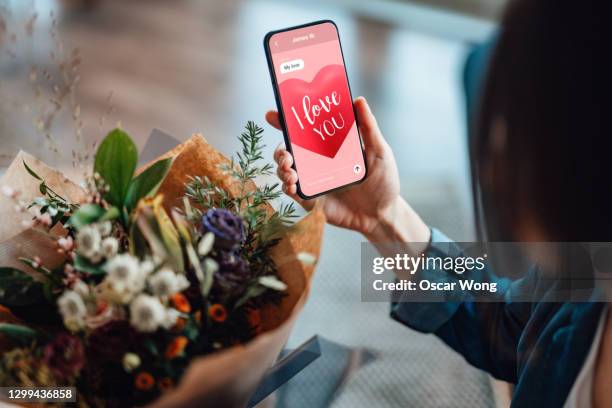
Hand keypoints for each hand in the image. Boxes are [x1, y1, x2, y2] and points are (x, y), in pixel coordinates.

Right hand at [267, 96, 429, 244]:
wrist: (383, 215)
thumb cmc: (383, 182)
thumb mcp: (379, 151)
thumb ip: (368, 127)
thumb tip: (358, 100)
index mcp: (330, 146)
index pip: (305, 130)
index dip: (286, 121)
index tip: (273, 114)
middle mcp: (317, 162)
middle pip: (288, 150)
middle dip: (279, 149)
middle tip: (286, 153)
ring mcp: (312, 180)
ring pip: (285, 170)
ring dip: (281, 168)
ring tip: (290, 170)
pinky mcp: (311, 199)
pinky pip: (292, 192)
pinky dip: (287, 186)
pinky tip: (292, 185)